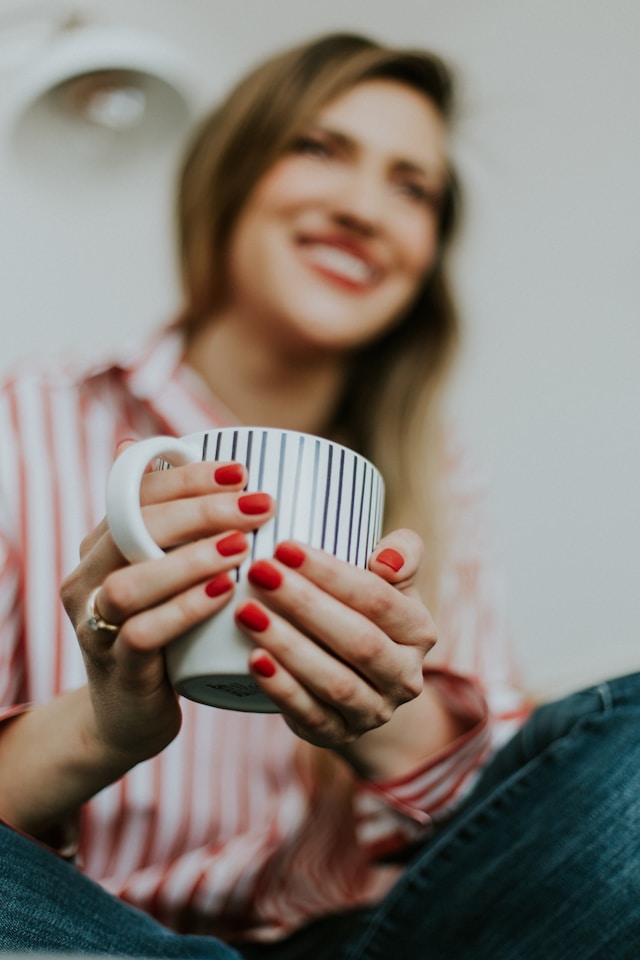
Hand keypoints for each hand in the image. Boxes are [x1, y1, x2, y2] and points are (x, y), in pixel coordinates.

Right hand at [60, 452, 275, 767]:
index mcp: (100, 546)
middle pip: (131, 528)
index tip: (242, 471)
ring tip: (243, 545)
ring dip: (190, 560)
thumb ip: (175, 528)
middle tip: (258, 506)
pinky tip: (225, 592)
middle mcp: (87, 579)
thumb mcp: (164, 575)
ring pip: (130, 583)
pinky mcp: (118, 669)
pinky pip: (144, 634)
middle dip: (199, 511)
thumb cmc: (162, 632)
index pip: (134, 492)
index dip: (187, 477)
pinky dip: (185, 609)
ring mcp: (95, 625)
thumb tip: (185, 452)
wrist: (127, 716)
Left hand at [236, 529, 435, 748]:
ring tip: (247, 612)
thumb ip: (400, 553)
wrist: (358, 680)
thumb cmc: (364, 612)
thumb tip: (386, 559)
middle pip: (357, 639)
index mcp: (419, 631)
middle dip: (304, 603)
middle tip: (260, 572)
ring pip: (334, 682)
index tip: (284, 547)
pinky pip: (310, 714)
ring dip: (288, 646)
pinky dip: (281, 688)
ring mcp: (374, 712)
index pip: (378, 599)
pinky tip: (253, 659)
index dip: (331, 573)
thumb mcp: (390, 580)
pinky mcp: (338, 736)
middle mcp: (405, 677)